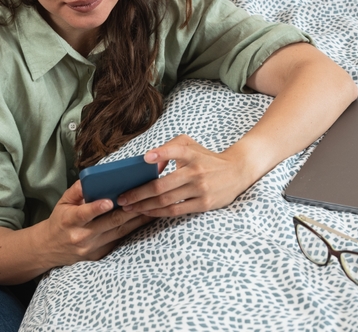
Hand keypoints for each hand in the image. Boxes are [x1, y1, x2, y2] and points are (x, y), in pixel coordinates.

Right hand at [43, 179, 153, 262]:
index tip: (110, 201)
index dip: (97, 208)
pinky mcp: (100, 255)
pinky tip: (145, 219)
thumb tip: (92, 178)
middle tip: (145, 197)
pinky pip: (119, 240)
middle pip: (109, 222)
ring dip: (137, 219)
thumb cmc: (60, 221)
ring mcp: (92, 247)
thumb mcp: (62, 202)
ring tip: (152, 207)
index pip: (83, 214)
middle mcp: (81, 236)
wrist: (50, 249)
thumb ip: (77, 190)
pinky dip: (133, 229)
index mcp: (69, 220)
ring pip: (119, 231)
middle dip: (129, 210)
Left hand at [116, 135, 251, 216]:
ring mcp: (200, 189)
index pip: (177, 151)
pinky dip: (158, 212)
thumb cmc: (206, 158)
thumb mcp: (190, 145)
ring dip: (144, 205)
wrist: (236, 172)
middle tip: (121, 197)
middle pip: (161, 185)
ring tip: (128, 207)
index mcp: (192, 154)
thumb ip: (169, 148)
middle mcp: (196, 172)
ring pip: (166, 200)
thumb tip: (150, 164)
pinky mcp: (203, 204)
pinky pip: (176, 210)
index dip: (161, 154)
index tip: (145, 158)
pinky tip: (146, 212)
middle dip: (138, 193)